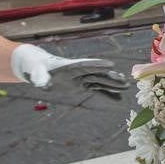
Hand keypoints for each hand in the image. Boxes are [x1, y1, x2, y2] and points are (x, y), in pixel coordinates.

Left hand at [9, 45, 126, 90]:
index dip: (98, 65)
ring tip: (126, 87)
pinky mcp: (82, 85)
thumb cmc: (38, 71)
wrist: (40, 70)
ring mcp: (82, 78)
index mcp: (70, 66)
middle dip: (110, 77)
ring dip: (112, 85)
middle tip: (124, 80)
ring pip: (100, 81)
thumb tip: (44, 84)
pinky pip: (97, 90)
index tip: (111, 65)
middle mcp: (79, 71)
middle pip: (97, 73)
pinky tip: (118, 99)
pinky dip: (107, 94)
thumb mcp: (38, 75)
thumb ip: (41, 79)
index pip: (86, 64)